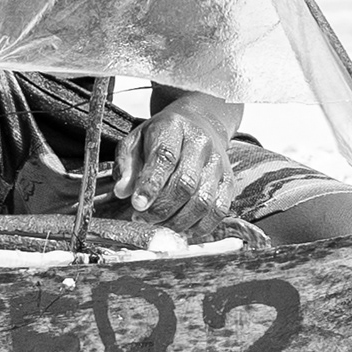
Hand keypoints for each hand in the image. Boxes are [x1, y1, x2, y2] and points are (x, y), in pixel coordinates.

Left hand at [124, 107, 236, 235]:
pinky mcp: (228, 181)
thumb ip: (127, 165)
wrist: (199, 124)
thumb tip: (123, 192)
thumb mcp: (136, 140)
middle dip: (161, 208)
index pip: (165, 157)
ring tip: (159, 224)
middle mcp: (201, 144)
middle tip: (142, 218)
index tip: (137, 205)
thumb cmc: (162, 137)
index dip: (151, 185)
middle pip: (186, 183)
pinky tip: (182, 228)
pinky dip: (200, 226)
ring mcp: (218, 163)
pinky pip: (219, 210)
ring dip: (178, 221)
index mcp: (174, 127)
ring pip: (202, 201)